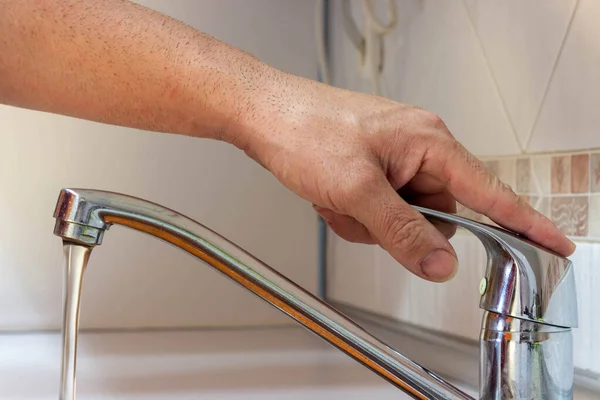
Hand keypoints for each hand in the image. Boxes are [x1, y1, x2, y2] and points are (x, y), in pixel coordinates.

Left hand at [232, 72, 575, 282]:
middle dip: (397, 225)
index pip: (488, 190)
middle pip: (436, 214)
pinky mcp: (370, 167)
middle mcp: (416, 148)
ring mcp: (391, 158)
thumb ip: (403, 231)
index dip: (523, 221)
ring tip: (335, 196)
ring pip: (401, 216)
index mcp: (428, 142)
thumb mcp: (357, 189)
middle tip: (360, 209)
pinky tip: (328, 194)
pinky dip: (352, 212)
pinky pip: (377, 208)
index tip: (553, 243)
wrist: (262, 114)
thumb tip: (441, 262)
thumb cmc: (305, 129)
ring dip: (366, 219)